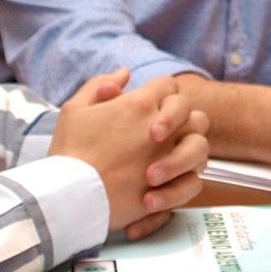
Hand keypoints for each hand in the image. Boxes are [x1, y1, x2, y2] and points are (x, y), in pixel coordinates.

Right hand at [49, 70, 211, 236]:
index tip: (148, 107)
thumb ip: (99, 85)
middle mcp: (162, 130)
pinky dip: (184, 183)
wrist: (69, 197)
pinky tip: (163, 186)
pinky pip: (194, 181)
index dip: (160, 93)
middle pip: (194, 114)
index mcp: (140, 105)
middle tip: (161, 135)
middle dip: (182, 122)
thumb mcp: (74, 109)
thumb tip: (123, 74)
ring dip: (187, 152)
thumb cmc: (69, 153)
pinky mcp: (171, 189)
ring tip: (163, 162)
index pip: (167, 85)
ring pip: (201, 147)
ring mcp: (170, 159)